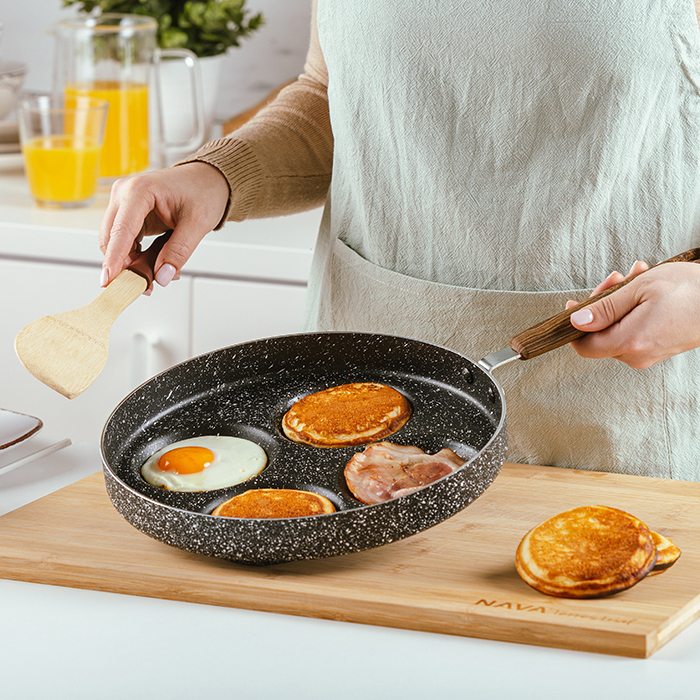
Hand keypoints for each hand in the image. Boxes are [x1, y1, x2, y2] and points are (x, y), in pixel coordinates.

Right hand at [99, 162, 229, 289]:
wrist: (206, 179)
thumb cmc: (203, 191)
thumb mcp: (198, 223)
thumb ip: (179, 251)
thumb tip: (162, 276)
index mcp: (140, 190)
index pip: (121, 230)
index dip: (114, 259)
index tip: (109, 281)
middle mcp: (124, 193)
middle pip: (111, 239)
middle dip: (125, 266)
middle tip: (145, 287)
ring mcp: (123, 203)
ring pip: (115, 243)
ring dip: (131, 263)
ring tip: (156, 274)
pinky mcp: (127, 214)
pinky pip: (124, 242)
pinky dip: (135, 256)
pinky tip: (154, 264)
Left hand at [566, 259, 699, 368]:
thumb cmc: (691, 290)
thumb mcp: (640, 288)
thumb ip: (604, 307)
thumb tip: (576, 322)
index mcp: (630, 343)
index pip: (584, 347)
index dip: (572, 327)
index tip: (572, 305)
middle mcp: (638, 355)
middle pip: (600, 333)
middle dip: (603, 301)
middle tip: (615, 277)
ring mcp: (650, 354)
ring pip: (618, 328)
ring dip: (620, 299)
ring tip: (636, 275)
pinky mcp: (660, 347)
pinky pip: (635, 330)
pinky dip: (634, 308)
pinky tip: (646, 287)